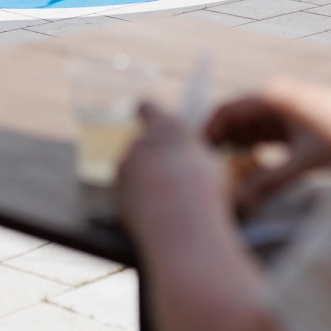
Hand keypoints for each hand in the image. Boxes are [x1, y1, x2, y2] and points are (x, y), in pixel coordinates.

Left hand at [117, 102, 228, 240]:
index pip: (147, 107)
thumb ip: (196, 154)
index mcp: (166, 127)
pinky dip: (139, 200)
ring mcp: (125, 167)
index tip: (148, 117)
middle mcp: (140, 142)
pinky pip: (129, 193)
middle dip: (154, 157)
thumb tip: (195, 160)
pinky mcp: (117, 192)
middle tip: (175, 178)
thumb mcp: (213, 164)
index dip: (149, 113)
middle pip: (143, 144)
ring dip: (146, 180)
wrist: (181, 222)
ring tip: (171, 202)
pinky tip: (158, 214)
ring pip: (134, 169)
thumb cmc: (205, 190)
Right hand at [204, 78, 330, 210]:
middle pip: (235, 122)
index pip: (225, 111)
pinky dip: (257, 156)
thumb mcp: (305, 162)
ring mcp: (287, 112)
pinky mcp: (298, 126)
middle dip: (220, 148)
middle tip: (208, 178)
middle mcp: (276, 101)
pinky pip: (267, 139)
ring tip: (228, 182)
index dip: (206, 134)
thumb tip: (241, 201)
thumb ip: (270, 181)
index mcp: (272, 98)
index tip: (194, 160)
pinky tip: (254, 178)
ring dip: (239, 154)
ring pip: (250, 132)